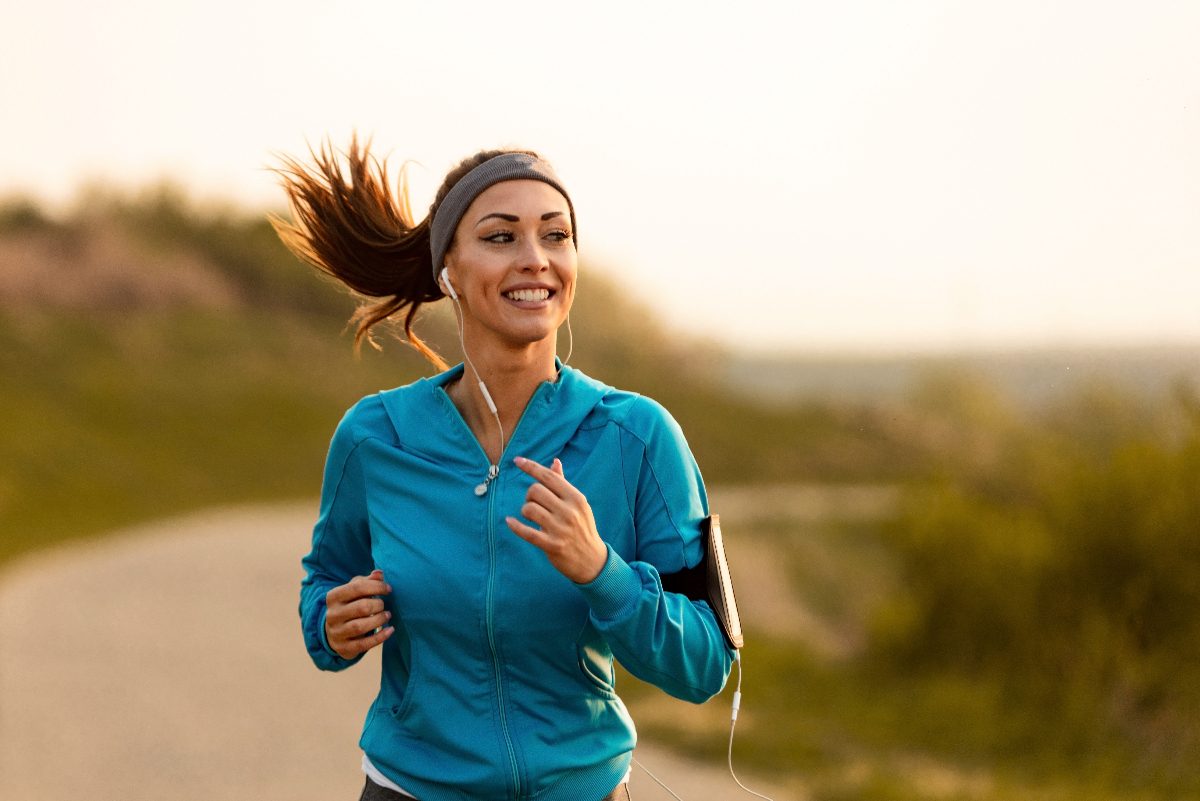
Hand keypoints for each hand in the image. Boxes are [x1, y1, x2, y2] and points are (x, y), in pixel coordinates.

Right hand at [324, 569, 393, 659]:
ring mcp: (337, 633)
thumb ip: (366, 581)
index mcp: (333, 597)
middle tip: (384, 605)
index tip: (388, 589)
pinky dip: (380, 637)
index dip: (376, 586)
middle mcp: (332, 615)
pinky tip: (390, 630)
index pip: (357, 587)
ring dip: (379, 620)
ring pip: (360, 626)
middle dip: (378, 605)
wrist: (333, 633)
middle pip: (361, 607)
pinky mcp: (344, 648)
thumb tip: (379, 573)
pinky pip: (364, 644)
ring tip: (387, 615)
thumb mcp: (353, 591)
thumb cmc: (349, 606)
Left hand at [506, 456, 607, 583]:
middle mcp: (569, 511)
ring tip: (530, 516)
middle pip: (535, 490)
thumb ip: (563, 484)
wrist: (592, 560)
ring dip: (525, 511)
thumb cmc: (582, 528)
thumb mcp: (578, 505)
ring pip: (529, 509)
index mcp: (576, 498)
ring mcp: (560, 529)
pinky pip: (526, 532)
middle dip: (529, 495)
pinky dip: (515, 526)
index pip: (549, 477)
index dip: (531, 467)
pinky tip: (510, 522)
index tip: (517, 460)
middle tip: (533, 503)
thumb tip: (555, 462)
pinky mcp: (552, 545)